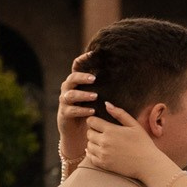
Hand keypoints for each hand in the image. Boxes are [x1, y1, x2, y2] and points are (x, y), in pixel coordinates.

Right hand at [55, 55, 97, 172]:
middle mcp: (68, 89)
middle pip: (72, 79)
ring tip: (95, 96)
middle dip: (82, 77)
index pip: (76, 66)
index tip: (92, 54)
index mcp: (76, 82)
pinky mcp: (64, 114)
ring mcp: (64, 102)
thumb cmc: (91, 111)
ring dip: (83, 95)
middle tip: (94, 78)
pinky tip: (92, 111)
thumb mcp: (97, 98)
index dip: (82, 59)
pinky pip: (71, 110)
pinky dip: (82, 110)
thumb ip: (103, 87)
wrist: (78, 132)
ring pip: (70, 95)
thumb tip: (123, 74)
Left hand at [81, 103, 183, 186]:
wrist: (148, 164)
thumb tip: (106, 104)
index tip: (99, 123)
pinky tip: (100, 151)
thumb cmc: (143, 143)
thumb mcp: (134, 125)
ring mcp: (103, 154)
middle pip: (89, 133)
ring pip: (88, 145)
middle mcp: (104, 142)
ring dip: (93, 142)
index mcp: (111, 130)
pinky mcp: (104, 164)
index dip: (94, 120)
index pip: (91, 121)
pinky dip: (92, 153)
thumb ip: (120, 113)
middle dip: (94, 131)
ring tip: (103, 142)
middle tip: (103, 133)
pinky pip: (90, 157)